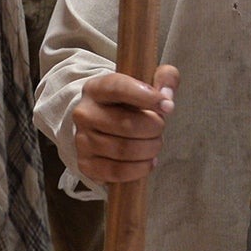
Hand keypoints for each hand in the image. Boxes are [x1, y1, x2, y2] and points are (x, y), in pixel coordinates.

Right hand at [73, 64, 178, 183]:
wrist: (101, 124)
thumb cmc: (128, 102)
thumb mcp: (146, 81)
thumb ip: (164, 78)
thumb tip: (167, 97)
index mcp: (96, 88)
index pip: (118, 88)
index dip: (146, 97)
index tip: (167, 107)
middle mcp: (84, 113)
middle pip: (126, 124)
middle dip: (154, 128)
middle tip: (160, 127)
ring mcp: (82, 140)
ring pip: (124, 150)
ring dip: (149, 149)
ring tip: (154, 143)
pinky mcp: (86, 164)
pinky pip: (116, 172)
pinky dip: (139, 169)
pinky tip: (148, 162)